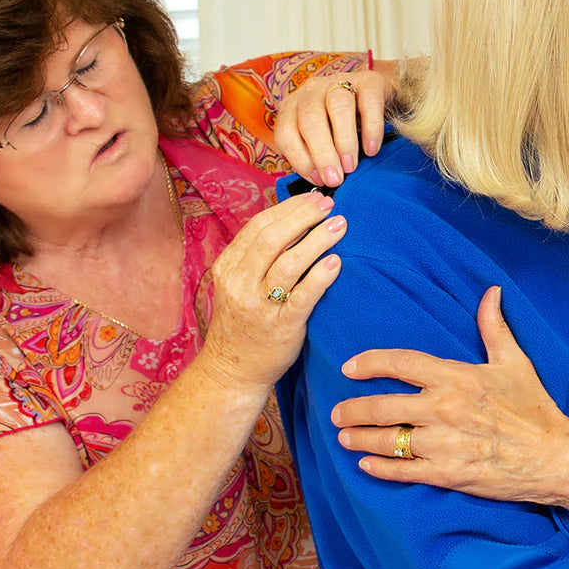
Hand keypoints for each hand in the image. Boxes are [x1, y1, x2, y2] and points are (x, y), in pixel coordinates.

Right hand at [200, 192, 346, 392]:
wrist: (233, 370)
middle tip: (329, 205)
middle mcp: (239, 283)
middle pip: (272, 238)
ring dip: (316, 240)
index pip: (258, 226)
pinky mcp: (281, 326)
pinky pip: (302, 296)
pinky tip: (336, 262)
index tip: (312, 198)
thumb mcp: (238, 284)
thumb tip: (293, 220)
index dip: (288, 208)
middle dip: (303, 216)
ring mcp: (259, 306)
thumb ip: (257, 256)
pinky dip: (320, 276)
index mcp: (228, 267)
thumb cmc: (243, 322)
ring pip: (288, 263)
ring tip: (339, 225)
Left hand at [273, 68, 395, 187]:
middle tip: (335, 179)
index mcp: (294, 107)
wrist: (380, 104)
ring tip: (350, 166)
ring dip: (343, 140)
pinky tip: (371, 150)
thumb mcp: (322, 142)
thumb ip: (314, 158)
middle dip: (321, 153)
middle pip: (310, 119)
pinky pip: (369, 102)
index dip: (299, 159)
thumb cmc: (344, 130)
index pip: (286, 132)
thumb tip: (319, 182)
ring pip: (337, 106)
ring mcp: (340, 82)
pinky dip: (371, 128)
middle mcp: (313, 91)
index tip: (317, 180)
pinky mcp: (370, 81)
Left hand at [331, 286, 568, 517]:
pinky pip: (403, 471)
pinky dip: (380, 468)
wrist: (555, 457)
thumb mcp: (514, 362)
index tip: (349, 367)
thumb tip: (490, 292)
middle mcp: (444, 409)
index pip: (401, 363)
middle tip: (336, 411)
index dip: (369, 363)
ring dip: (359, 438)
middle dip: (352, 409)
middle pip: (382, 406)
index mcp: (456, 377)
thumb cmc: (534, 408)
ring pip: (387, 440)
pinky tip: (365, 464)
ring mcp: (443, 444)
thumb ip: (494, 326)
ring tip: (344, 436)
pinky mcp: (448, 474)